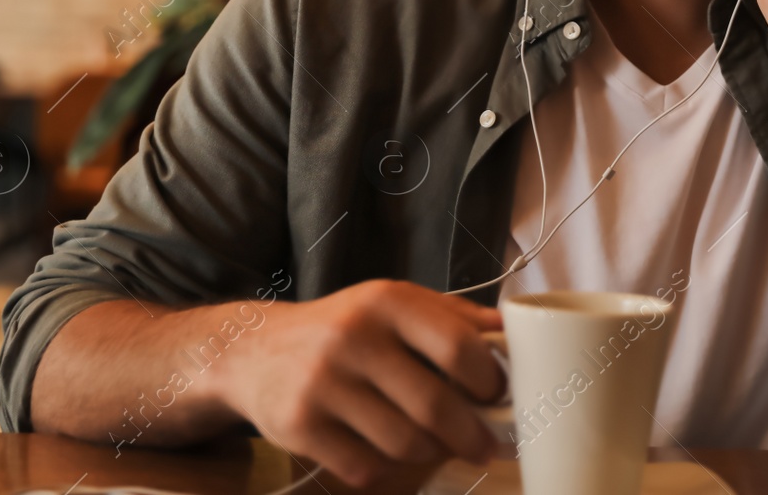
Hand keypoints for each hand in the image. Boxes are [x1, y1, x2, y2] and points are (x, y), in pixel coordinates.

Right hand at [217, 280, 505, 490]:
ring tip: (434, 442)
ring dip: (431, 451)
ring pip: (405, 443)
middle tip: (486, 444)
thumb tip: (513, 333)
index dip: (489, 379)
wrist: (254, 350)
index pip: (458, 346)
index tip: (498, 395)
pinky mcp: (300, 427)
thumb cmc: (344, 328)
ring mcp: (323, 384)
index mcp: (386, 301)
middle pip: (435, 406)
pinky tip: (385, 449)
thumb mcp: (393, 304)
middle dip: (472, 434)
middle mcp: (353, 338)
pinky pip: (366, 467)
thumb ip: (453, 317)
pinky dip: (385, 467)